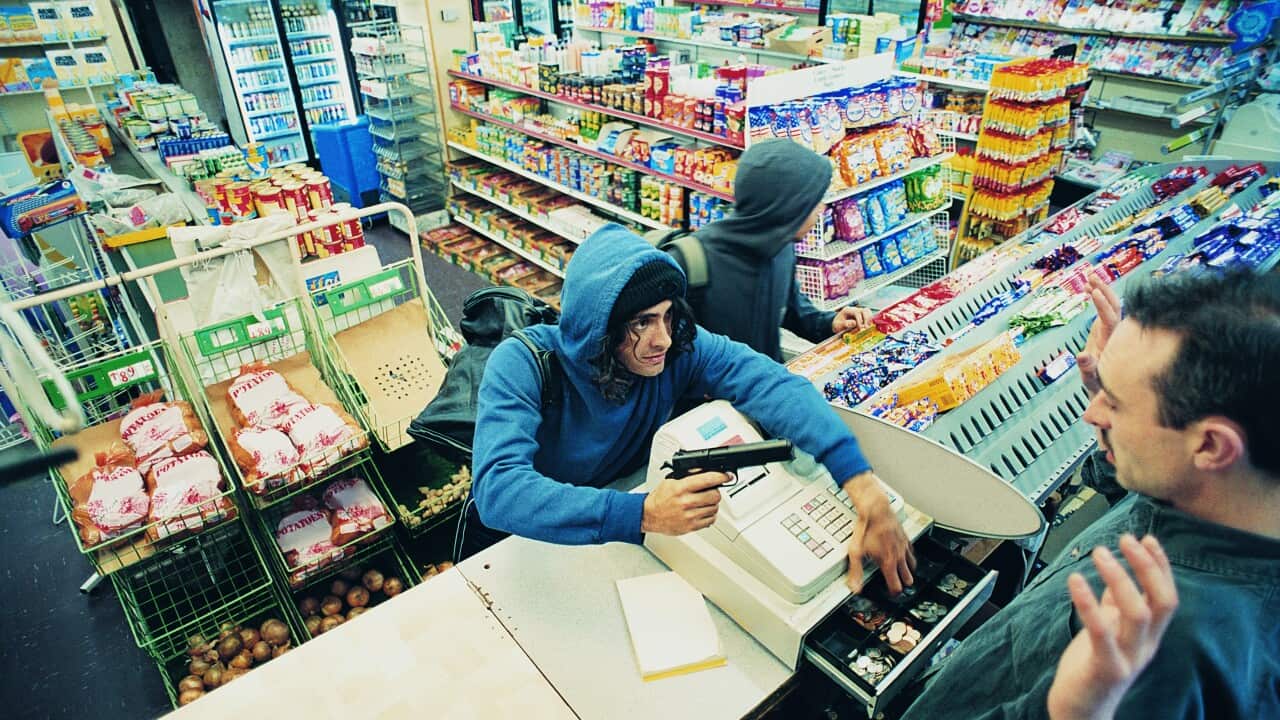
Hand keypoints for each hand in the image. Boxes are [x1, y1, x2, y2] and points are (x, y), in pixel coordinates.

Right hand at [641, 471, 727, 534]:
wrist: (649, 515)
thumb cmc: (660, 498)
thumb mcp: (671, 480)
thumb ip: (688, 475)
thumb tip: (704, 470)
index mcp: (681, 488)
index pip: (707, 480)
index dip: (721, 476)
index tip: (727, 476)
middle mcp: (686, 502)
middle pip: (715, 495)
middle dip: (716, 491)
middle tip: (712, 490)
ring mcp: (689, 515)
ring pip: (714, 508)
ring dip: (713, 504)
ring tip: (704, 502)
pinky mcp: (691, 526)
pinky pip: (711, 520)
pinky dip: (710, 515)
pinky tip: (703, 511)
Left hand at [832, 306, 874, 333]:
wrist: (837, 324)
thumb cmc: (837, 325)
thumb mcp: (837, 325)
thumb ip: (845, 324)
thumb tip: (854, 323)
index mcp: (847, 310)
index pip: (856, 313)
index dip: (859, 320)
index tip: (860, 328)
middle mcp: (854, 309)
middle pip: (864, 310)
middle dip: (866, 319)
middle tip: (866, 327)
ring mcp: (858, 312)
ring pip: (868, 312)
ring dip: (869, 319)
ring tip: (868, 327)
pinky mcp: (862, 315)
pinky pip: (868, 315)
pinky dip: (869, 320)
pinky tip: (868, 326)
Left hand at [843, 473, 914, 593]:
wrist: (876, 509)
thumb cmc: (866, 528)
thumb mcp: (856, 552)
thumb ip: (856, 572)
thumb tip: (855, 588)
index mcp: (888, 563)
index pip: (897, 586)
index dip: (893, 592)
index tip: (889, 593)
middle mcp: (899, 556)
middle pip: (908, 578)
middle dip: (902, 583)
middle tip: (895, 584)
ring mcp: (904, 547)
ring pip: (912, 566)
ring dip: (907, 571)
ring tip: (901, 573)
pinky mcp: (905, 538)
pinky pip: (912, 552)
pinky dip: (909, 557)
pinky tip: (904, 556)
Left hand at [1047, 535, 1178, 719]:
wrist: (1081, 712)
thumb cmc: (1093, 669)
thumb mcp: (1110, 632)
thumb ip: (1115, 606)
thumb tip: (1117, 573)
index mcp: (1149, 636)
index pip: (1167, 595)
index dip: (1160, 566)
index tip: (1146, 538)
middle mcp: (1145, 646)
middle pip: (1162, 601)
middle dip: (1147, 566)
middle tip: (1126, 539)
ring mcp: (1128, 658)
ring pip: (1137, 613)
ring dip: (1119, 578)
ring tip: (1100, 552)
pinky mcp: (1106, 668)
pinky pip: (1101, 631)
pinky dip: (1089, 602)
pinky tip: (1075, 579)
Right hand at [1076, 275, 1121, 396]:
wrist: (1106, 386)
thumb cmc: (1099, 383)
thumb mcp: (1090, 378)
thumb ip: (1087, 367)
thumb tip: (1082, 356)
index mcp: (1112, 341)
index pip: (1110, 318)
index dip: (1103, 306)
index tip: (1093, 292)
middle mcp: (1115, 332)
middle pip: (1115, 306)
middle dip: (1104, 291)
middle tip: (1091, 277)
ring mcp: (1112, 328)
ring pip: (1112, 304)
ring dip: (1101, 290)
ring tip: (1089, 277)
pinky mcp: (1107, 327)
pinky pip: (1106, 308)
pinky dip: (1097, 296)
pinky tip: (1087, 288)